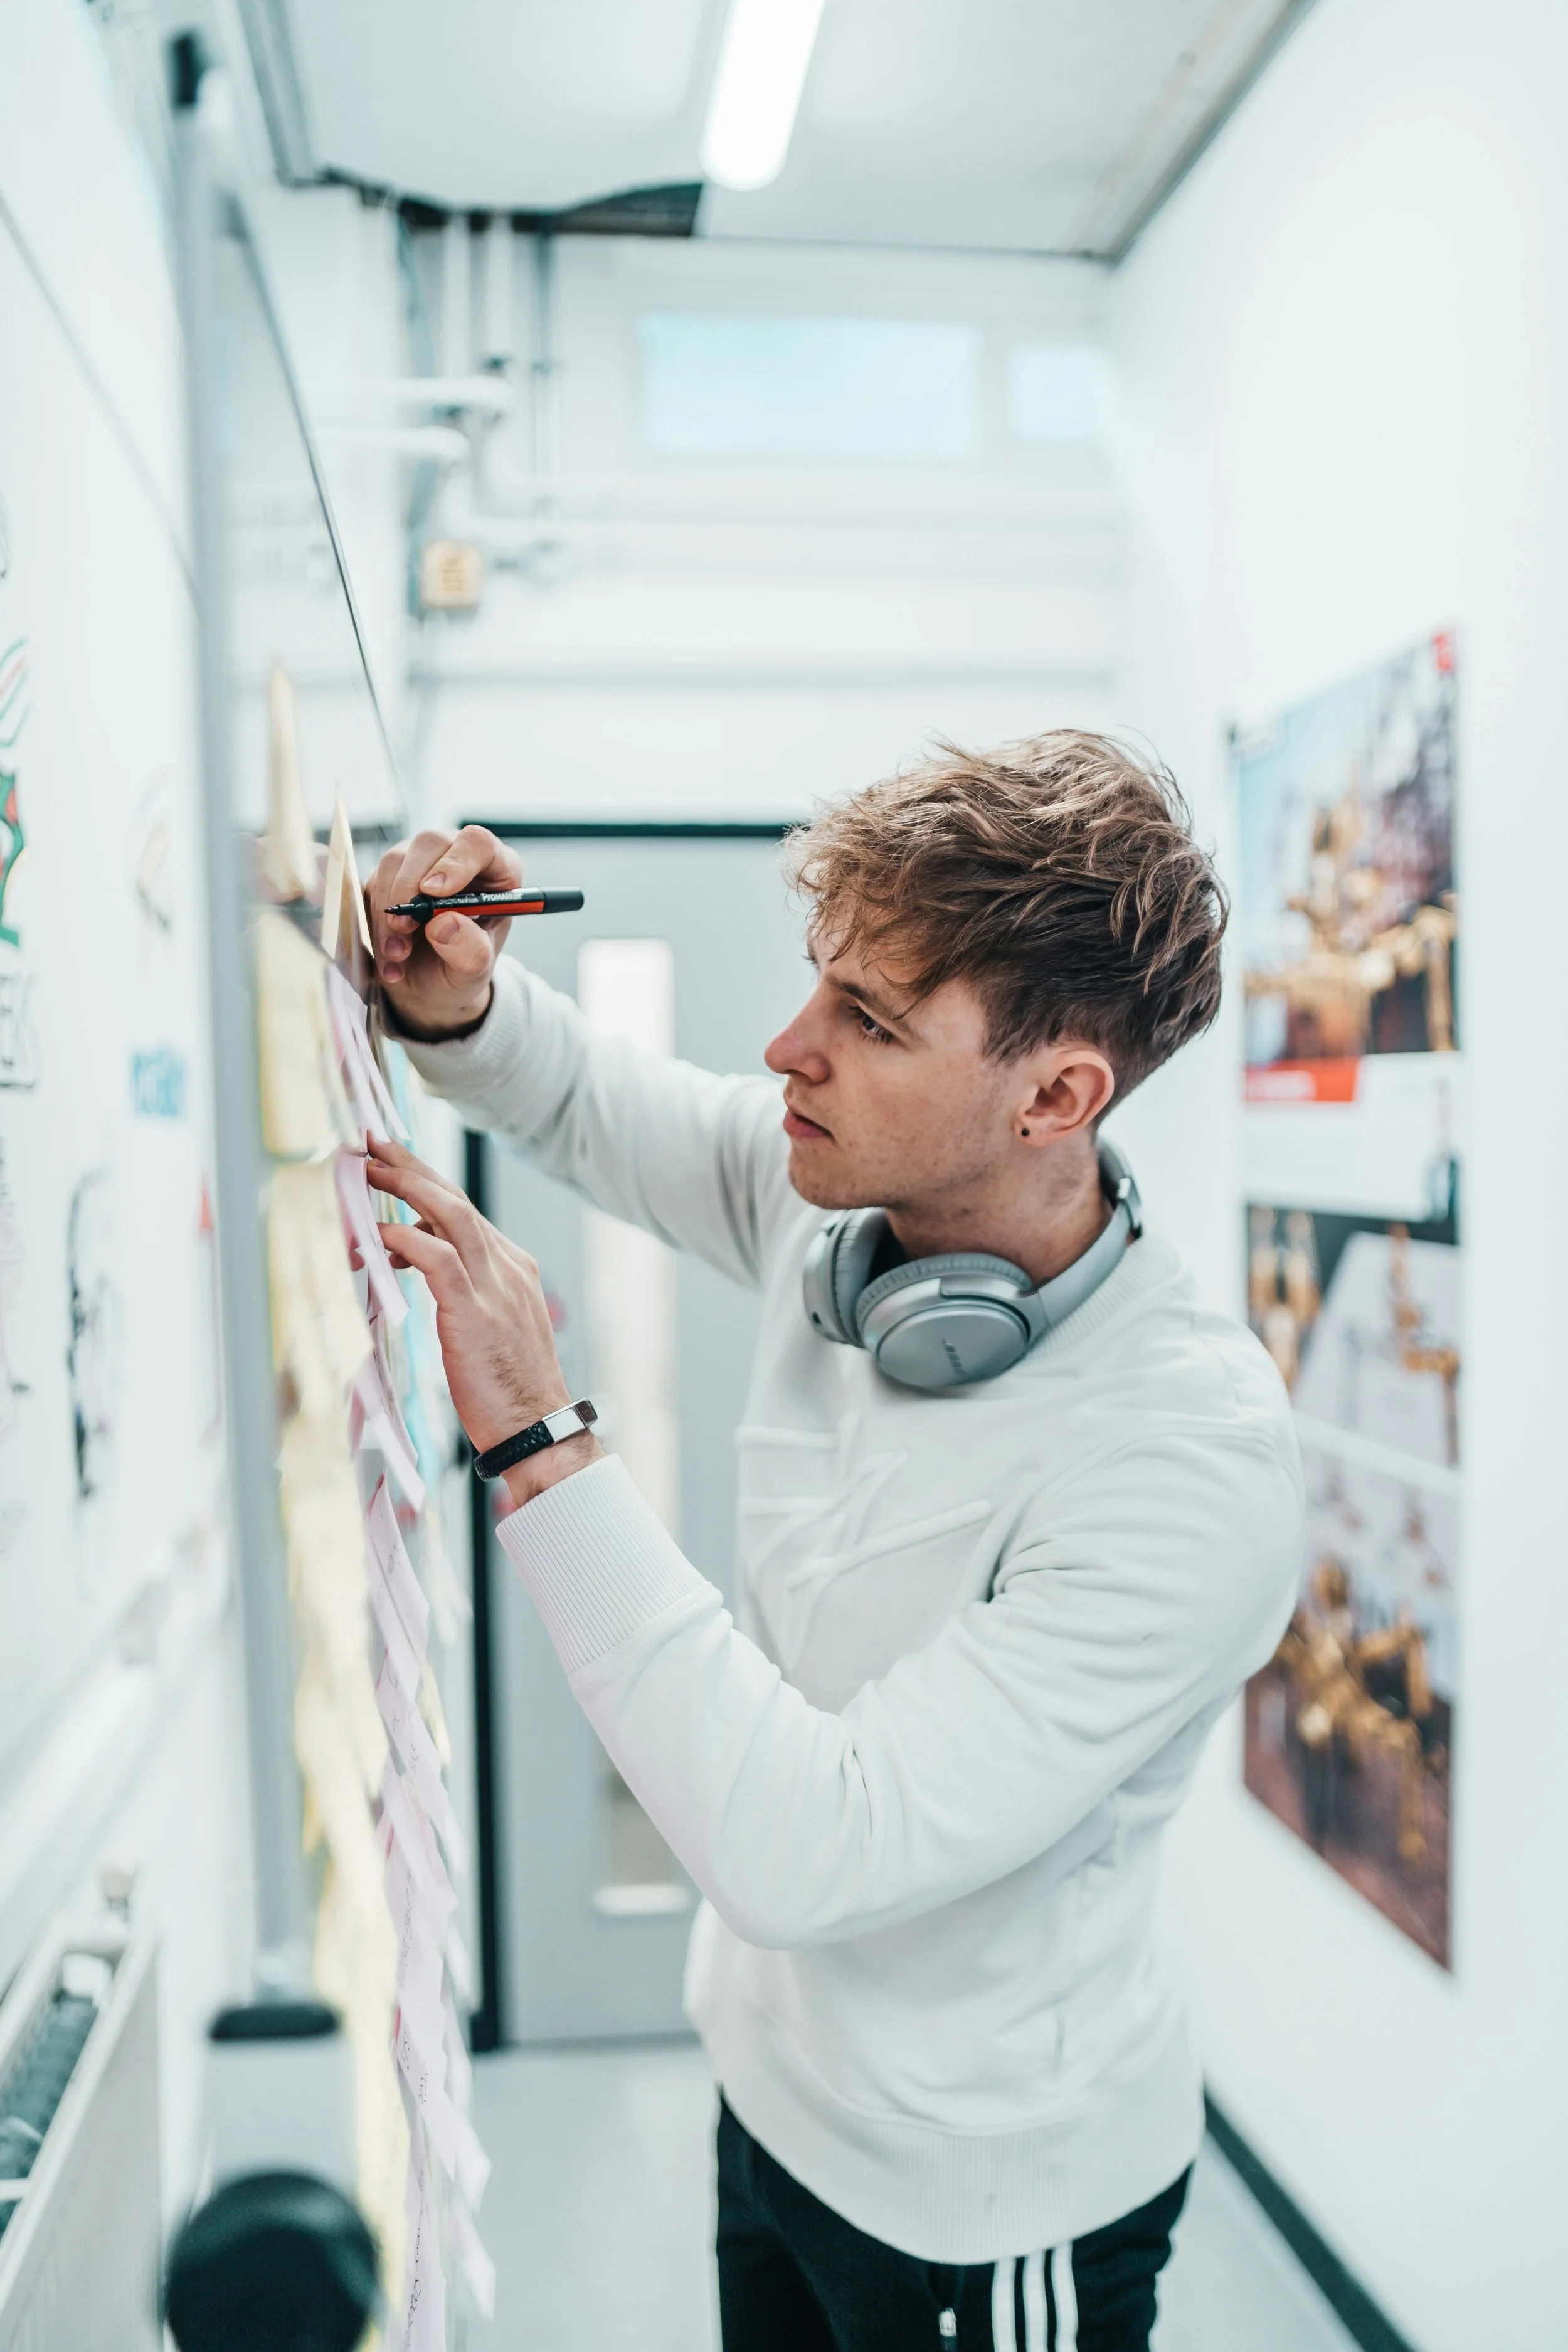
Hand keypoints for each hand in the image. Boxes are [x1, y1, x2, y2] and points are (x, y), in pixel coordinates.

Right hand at [367, 825, 522, 1041]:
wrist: (432, 986)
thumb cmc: (461, 969)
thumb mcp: (475, 972)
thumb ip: (470, 951)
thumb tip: (444, 924)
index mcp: (496, 870)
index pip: (478, 843)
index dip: (456, 862)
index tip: (434, 892)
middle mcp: (457, 856)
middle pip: (430, 843)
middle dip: (410, 887)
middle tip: (404, 928)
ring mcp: (421, 862)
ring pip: (394, 862)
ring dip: (389, 910)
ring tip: (398, 954)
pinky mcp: (390, 876)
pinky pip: (372, 884)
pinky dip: (374, 922)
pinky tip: (389, 958)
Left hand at [370, 1137, 601, 1507]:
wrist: (538, 1429)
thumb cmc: (508, 1390)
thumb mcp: (487, 1328)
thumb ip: (461, 1289)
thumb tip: (415, 1257)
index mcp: (513, 1269)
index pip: (464, 1211)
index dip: (427, 1182)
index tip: (395, 1162)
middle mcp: (507, 1268)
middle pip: (456, 1200)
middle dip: (412, 1168)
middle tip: (374, 1145)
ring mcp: (496, 1287)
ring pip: (451, 1215)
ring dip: (406, 1187)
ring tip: (369, 1171)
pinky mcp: (476, 1312)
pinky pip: (439, 1259)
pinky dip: (407, 1239)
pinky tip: (380, 1235)